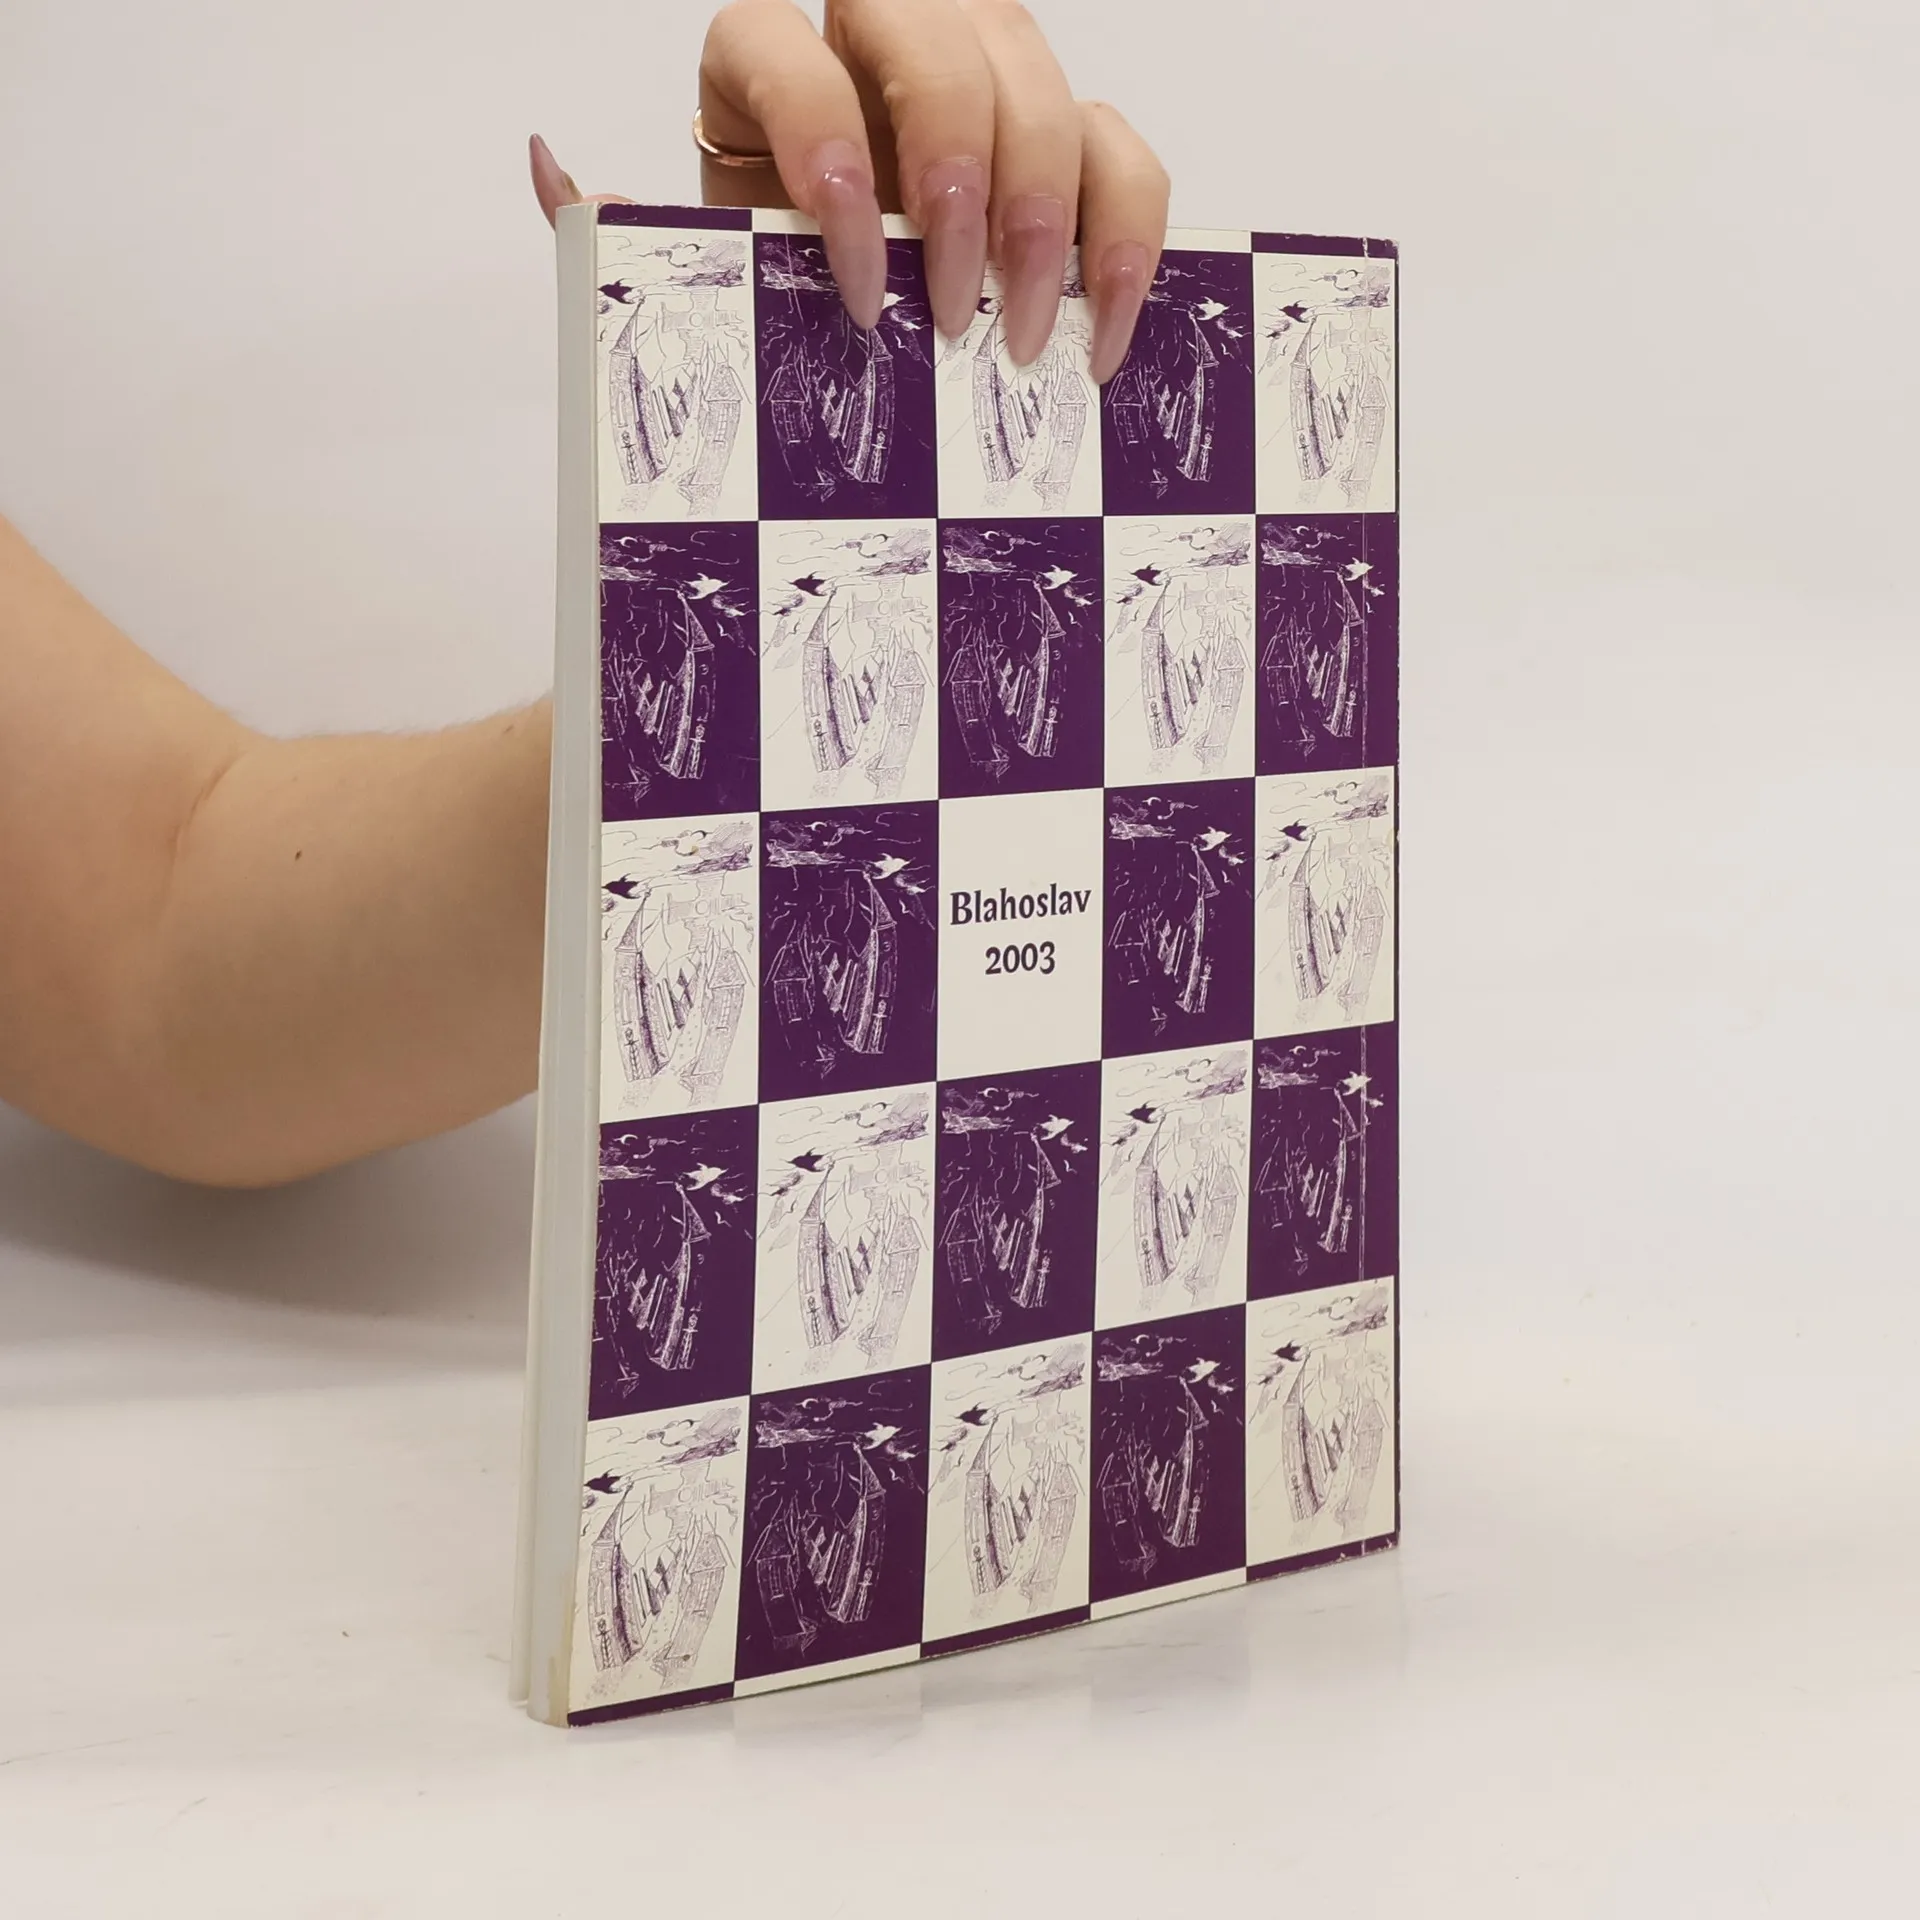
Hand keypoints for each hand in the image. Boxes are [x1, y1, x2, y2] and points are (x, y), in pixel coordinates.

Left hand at [530, 0, 1167, 382]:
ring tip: (1021, 341)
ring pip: (1040, 78)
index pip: (782, 49)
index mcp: (762, 72)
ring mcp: (982, 88)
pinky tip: (1099, 334)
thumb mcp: (696, 280)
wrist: (848, 343)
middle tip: (956, 313)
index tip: (857, 286)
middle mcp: (877, 50)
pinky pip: (1119, 151)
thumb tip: (553, 167)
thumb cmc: (767, 304)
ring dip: (1045, 214)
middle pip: (935, 34)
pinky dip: (1126, 237)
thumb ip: (625, 231)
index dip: (824, 151)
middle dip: (959, 175)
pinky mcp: (1062, 150)